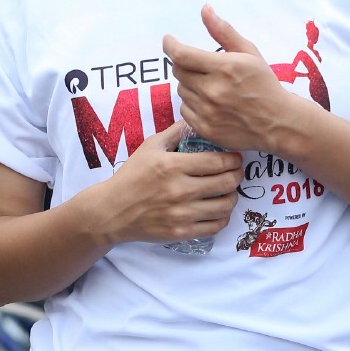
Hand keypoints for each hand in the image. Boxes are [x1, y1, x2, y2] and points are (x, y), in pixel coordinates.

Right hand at [99, 120, 242, 247]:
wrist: (112, 211)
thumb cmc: (131, 176)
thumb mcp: (150, 147)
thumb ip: (175, 132)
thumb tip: (195, 118)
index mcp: (173, 166)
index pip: (218, 161)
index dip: (234, 159)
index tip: (236, 158)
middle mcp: (179, 190)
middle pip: (227, 183)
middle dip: (237, 176)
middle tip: (236, 173)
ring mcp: (181, 214)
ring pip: (225, 206)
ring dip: (232, 197)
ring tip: (228, 192)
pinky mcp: (181, 232)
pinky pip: (214, 226)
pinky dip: (222, 217)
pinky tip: (218, 210)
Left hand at [162, 7, 296, 149]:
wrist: (277, 123)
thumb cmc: (264, 84)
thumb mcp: (249, 53)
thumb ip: (224, 31)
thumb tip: (204, 9)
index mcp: (224, 67)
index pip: (181, 54)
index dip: (170, 45)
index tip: (169, 40)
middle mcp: (212, 90)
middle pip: (178, 71)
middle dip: (184, 64)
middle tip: (200, 66)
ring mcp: (207, 112)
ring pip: (181, 90)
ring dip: (190, 84)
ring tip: (210, 86)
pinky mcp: (205, 128)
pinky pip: (184, 110)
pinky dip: (192, 104)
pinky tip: (210, 103)